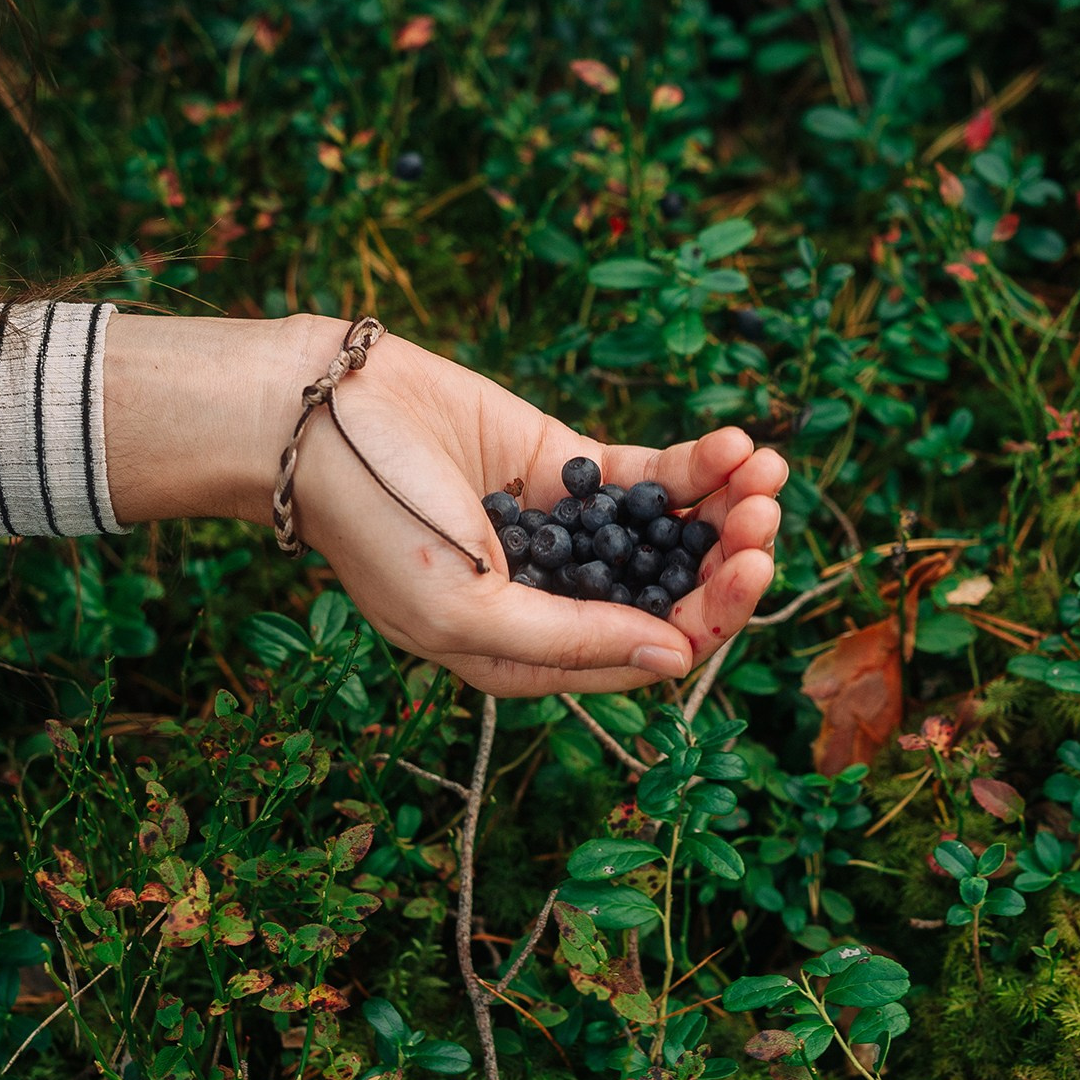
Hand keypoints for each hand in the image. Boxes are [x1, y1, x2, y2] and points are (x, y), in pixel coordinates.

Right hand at [103, 311, 783, 696]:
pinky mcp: (567, 466)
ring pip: (674, 535)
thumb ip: (571, 640)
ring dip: (728, 507)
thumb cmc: (375, 524)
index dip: (711, 618)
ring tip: (764, 470)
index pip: (649, 653)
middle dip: (730, 559)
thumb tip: (679, 661)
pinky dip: (698, 465)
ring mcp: (570, 532)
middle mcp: (561, 600)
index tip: (747, 570)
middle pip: (674, 593)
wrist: (314, 418)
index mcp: (531, 656)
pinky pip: (651, 476)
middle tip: (766, 517)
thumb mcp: (465, 610)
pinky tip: (735, 444)